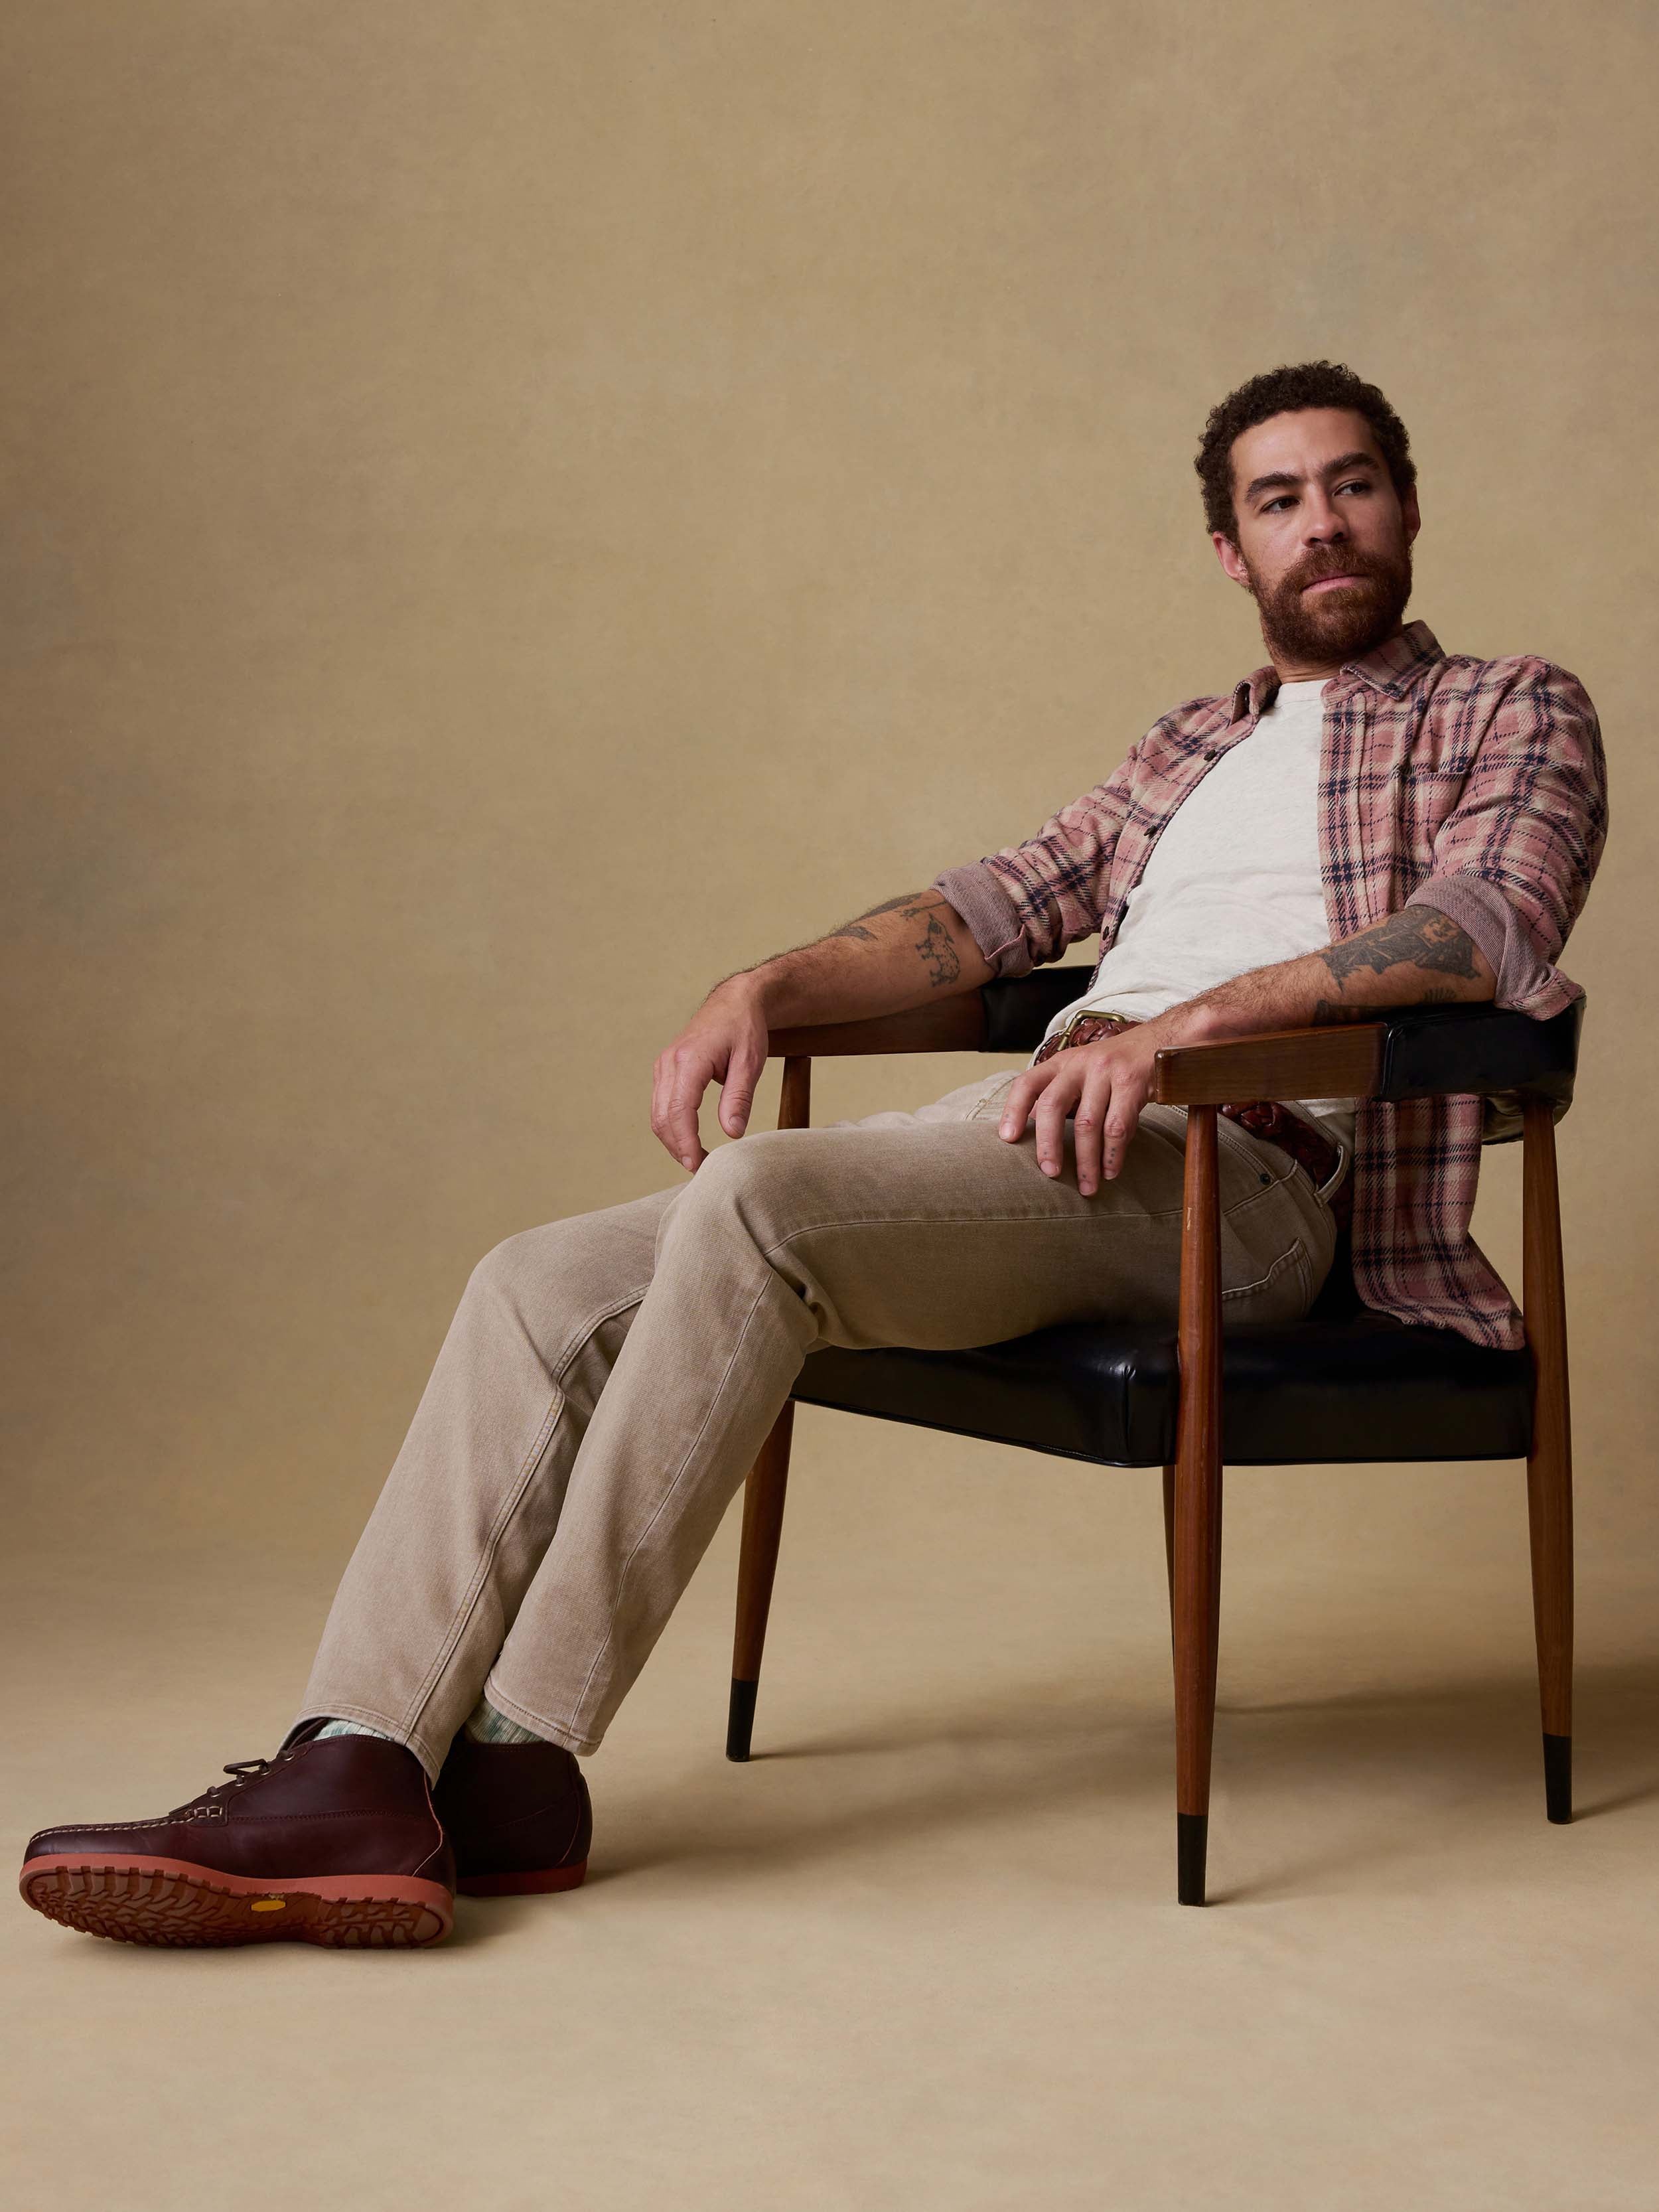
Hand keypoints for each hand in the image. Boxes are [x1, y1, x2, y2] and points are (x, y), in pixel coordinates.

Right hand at [651, 980, 769, 1171]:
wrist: (735, 1001)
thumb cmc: (745, 1028)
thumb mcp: (750, 1062)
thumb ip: (739, 1098)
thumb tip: (733, 1133)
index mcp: (690, 1060)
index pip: (680, 1111)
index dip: (686, 1142)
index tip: (698, 1165)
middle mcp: (669, 1063)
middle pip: (663, 1117)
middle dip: (678, 1148)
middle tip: (702, 1170)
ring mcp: (664, 1066)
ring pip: (658, 1114)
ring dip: (673, 1141)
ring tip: (697, 1159)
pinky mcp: (665, 1070)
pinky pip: (661, 1105)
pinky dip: (671, 1127)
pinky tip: (689, 1140)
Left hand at [996, 1022, 1169, 1195]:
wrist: (1163, 1040)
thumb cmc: (1118, 1064)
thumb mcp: (1082, 1070)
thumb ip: (1060, 1094)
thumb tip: (1031, 1124)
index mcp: (1061, 1063)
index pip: (1027, 1083)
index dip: (1013, 1111)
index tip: (1007, 1139)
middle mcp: (1079, 1064)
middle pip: (1052, 1106)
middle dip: (1048, 1144)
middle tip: (1050, 1173)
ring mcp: (1105, 1071)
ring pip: (1087, 1123)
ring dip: (1087, 1161)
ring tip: (1087, 1186)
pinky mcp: (1132, 1082)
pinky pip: (1117, 1126)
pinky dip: (1113, 1154)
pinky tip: (1110, 1171)